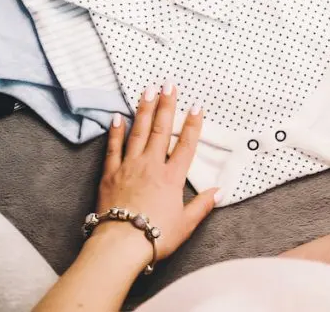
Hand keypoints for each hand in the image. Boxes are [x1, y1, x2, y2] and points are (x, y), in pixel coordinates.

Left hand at [93, 83, 219, 264]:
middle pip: (160, 130)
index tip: (196, 106)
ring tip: (147, 90)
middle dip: (166, 105)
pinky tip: (117, 117)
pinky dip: (116, 131)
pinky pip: (113, 148)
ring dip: (143, 109)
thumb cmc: (155, 236)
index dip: (192, 124)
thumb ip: (202, 205)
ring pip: (137, 132)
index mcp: (171, 178)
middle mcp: (151, 166)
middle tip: (168, 84)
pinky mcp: (110, 174)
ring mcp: (129, 167)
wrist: (121, 244)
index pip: (185, 145)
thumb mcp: (186, 224)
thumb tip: (220, 192)